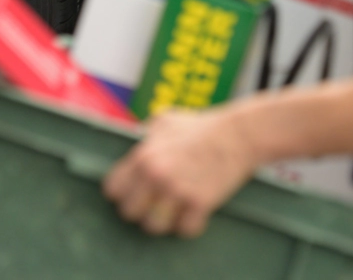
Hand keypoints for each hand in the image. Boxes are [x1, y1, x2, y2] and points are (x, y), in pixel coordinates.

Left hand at [102, 106, 258, 237]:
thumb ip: (144, 136)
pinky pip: (184, 230)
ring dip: (164, 221)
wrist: (239, 134)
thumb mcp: (165, 122)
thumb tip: (130, 142)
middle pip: (129, 213)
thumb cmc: (201, 126)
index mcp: (143, 155)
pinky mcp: (200, 203)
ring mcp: (178, 190)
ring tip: (173, 211)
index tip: (134, 193)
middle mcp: (156, 174)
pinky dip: (190, 224)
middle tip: (155, 204)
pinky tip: (195, 212)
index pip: (112, 189)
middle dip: (141, 210)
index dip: (122, 193)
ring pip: (153, 227)